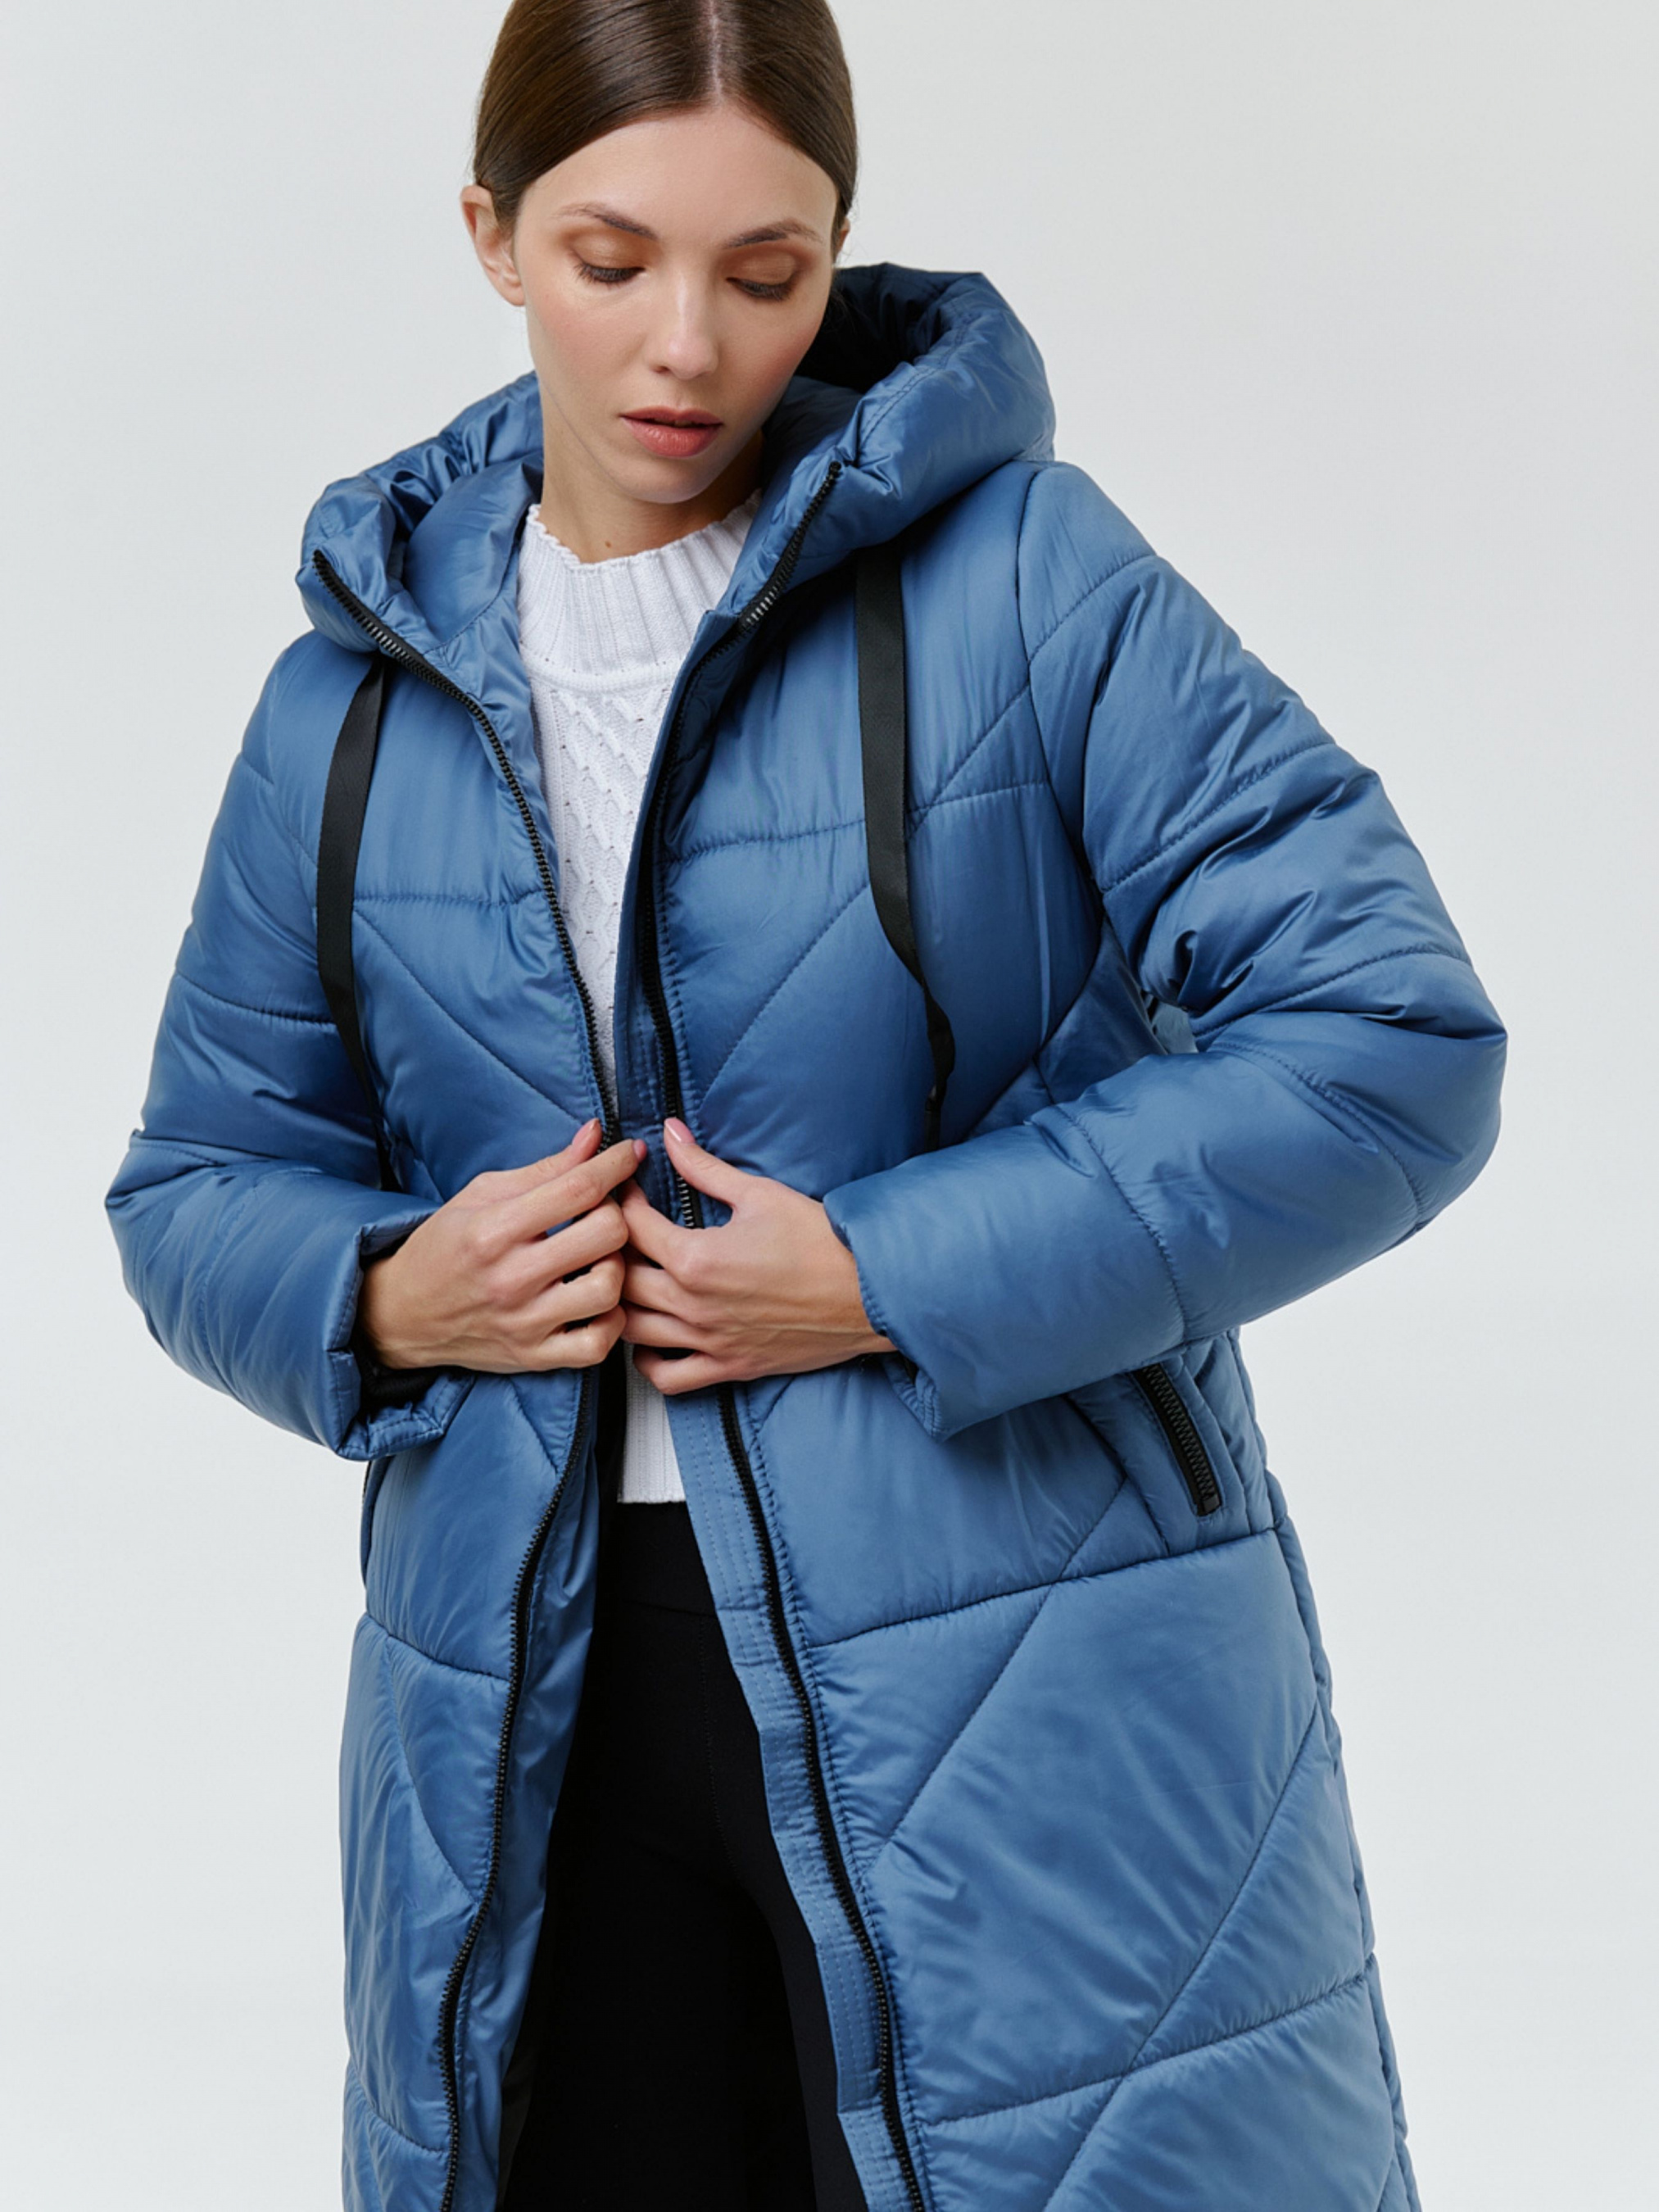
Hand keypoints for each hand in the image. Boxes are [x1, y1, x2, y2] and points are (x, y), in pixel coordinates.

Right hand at [357, 1120, 645, 1372]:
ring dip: (616, 1266)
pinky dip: (611, 1320)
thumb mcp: (482, 1195)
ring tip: (598, 1257)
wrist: (402, 1313)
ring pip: (609, 1288)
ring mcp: (524, 1322)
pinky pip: (599, 1343)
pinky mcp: (534, 1357)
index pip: (577, 1189)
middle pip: (606, 1234)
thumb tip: (595, 1136)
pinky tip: (596, 1300)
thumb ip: (545, 1169)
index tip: (629, 1153)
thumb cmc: (444, 1247)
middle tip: (602, 1212)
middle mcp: (511, 1278)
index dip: (614, 1165)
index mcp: (493, 1230)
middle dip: (616, 1213)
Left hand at [618, 1116, 896, 1394]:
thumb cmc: (820, 1242)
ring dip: (622, 1306)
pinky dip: (648, 1361)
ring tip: (630, 1284)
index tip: (628, 1190)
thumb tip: (670, 1133)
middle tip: (619, 1235)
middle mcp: (693, 1305)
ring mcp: (708, 1341)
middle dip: (613, 1252)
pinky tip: (652, 1336)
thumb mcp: (759, 1194)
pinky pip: (667, 1378)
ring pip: (633, 1331)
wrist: (867, 1292)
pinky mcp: (728, 1367)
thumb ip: (704, 1167)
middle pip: (621, 1280)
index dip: (622, 1202)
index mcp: (695, 1258)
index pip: (631, 1228)